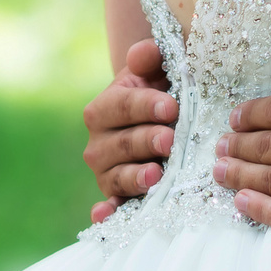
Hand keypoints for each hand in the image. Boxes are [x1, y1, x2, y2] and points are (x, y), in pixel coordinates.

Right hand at [82, 38, 175, 223]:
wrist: (158, 124)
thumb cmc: (159, 93)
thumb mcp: (156, 71)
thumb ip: (150, 57)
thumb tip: (142, 53)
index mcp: (104, 108)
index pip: (122, 106)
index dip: (146, 106)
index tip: (172, 107)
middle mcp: (98, 143)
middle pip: (122, 144)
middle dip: (147, 141)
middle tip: (171, 139)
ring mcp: (106, 173)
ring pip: (117, 176)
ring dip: (135, 177)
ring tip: (156, 174)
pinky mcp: (116, 196)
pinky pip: (110, 206)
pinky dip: (106, 213)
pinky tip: (105, 216)